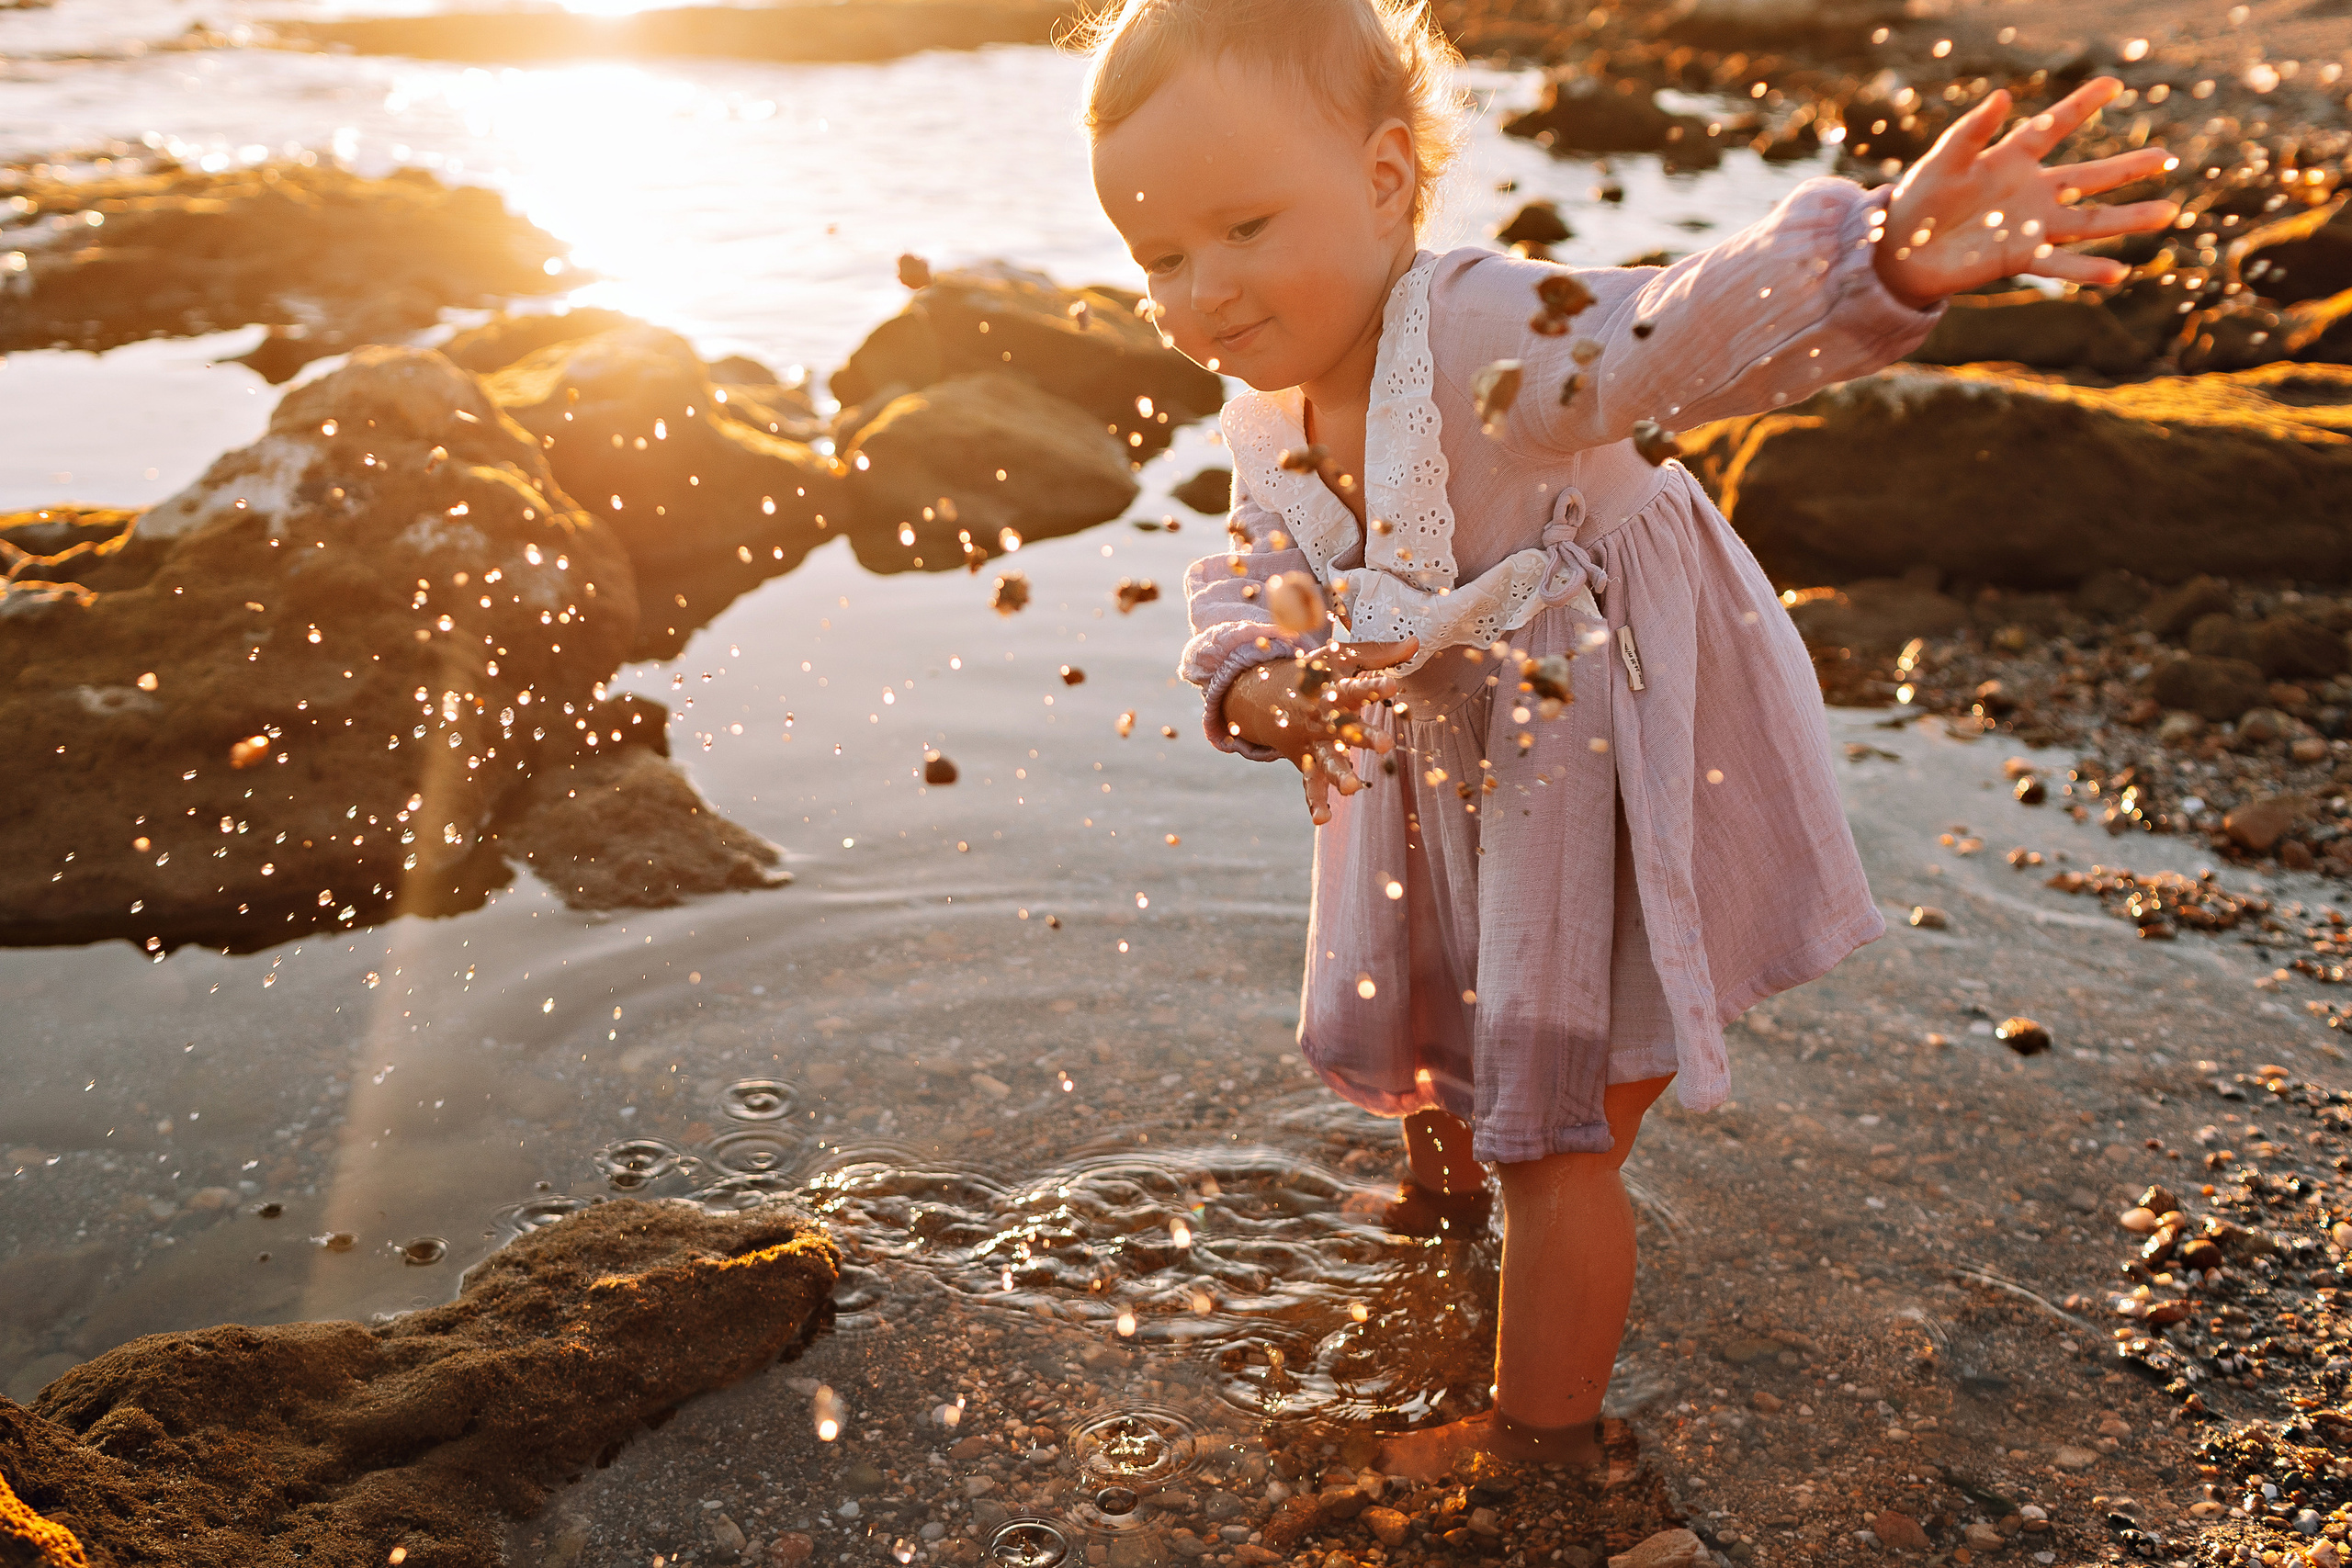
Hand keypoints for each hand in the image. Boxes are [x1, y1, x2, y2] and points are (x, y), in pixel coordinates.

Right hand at [1227, 639, 1417, 824]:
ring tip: (1353, 788)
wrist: (1262, 694)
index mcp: (1332, 690)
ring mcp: (1312, 743)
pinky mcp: (1305, 761)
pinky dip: (1315, 801)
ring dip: (1339, 774)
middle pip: (1344, 728)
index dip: (1373, 686)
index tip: (1391, 685)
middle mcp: (1322, 718)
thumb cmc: (1312, 673)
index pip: (1356, 687)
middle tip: (1384, 743)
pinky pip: (1309, 784)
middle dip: (1362, 736)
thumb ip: (1379, 654)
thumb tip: (1416, 642)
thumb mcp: (1340, 657)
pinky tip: (1323, 818)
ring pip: (1327, 760)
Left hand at [1872, 77, 2179, 308]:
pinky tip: (2117, 272)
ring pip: (2087, 222)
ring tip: (2167, 212)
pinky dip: (2086, 270)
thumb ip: (1971, 132)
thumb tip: (2001, 96)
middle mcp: (2031, 191)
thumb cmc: (1917, 199)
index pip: (2053, 127)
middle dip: (2126, 169)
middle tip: (2166, 157)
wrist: (1899, 250)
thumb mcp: (1942, 161)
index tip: (2114, 85)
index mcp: (2011, 159)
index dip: (2080, 106)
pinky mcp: (2019, 258)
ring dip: (2127, 218)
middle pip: (2087, 178)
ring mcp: (2029, 225)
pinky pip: (2058, 263)